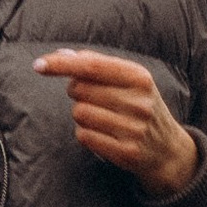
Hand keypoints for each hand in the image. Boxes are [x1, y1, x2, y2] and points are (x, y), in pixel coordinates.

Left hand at [33, 48, 200, 200]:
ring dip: (81, 114)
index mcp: (139, 77)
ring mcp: (133, 128)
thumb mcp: (129, 81)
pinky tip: (102, 134)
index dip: (61, 64)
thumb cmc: (140, 107)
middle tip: (93, 98)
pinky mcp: (126, 152)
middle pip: (80, 89)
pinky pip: (84, 136)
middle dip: (76, 92)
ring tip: (101, 117)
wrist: (167, 150)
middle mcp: (139, 101)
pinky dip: (85, 133)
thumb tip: (62, 54)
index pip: (91, 66)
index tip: (39, 65)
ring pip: (79, 113)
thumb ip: (97, 65)